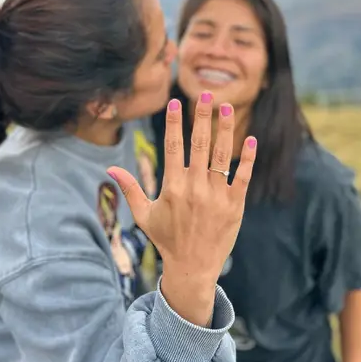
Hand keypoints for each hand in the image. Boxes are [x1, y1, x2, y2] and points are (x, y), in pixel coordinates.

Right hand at [107, 93, 256, 324]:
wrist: (193, 267)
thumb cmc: (166, 239)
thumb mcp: (143, 214)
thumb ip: (130, 188)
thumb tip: (110, 168)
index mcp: (172, 187)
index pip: (173, 147)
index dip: (175, 123)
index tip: (177, 103)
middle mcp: (195, 188)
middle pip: (200, 145)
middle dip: (201, 117)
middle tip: (205, 94)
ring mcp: (216, 196)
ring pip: (223, 156)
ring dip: (225, 129)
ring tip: (226, 107)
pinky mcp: (235, 205)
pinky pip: (242, 176)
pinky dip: (247, 158)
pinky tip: (250, 138)